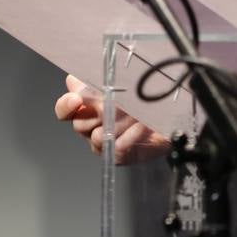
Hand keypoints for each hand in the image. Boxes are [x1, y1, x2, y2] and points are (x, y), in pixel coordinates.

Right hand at [54, 74, 170, 164]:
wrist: (171, 117)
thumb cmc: (146, 99)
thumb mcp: (123, 83)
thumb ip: (96, 83)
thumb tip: (73, 80)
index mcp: (89, 106)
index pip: (65, 109)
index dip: (66, 105)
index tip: (75, 100)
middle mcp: (93, 126)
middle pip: (79, 124)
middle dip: (98, 113)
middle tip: (117, 103)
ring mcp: (105, 143)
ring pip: (97, 137)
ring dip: (117, 124)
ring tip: (135, 114)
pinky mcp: (120, 156)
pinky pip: (117, 149)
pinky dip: (131, 136)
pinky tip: (141, 127)